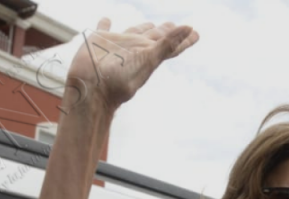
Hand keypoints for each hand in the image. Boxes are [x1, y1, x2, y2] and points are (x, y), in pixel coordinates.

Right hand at [67, 18, 198, 113]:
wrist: (92, 89)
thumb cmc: (121, 79)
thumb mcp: (149, 59)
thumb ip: (167, 44)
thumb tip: (190, 28)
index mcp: (148, 54)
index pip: (171, 45)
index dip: (184, 39)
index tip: (196, 33)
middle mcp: (135, 48)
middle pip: (154, 37)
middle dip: (164, 32)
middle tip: (173, 25)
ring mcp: (117, 45)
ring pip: (132, 32)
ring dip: (140, 27)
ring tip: (149, 24)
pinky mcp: (99, 41)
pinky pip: (102, 29)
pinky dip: (104, 24)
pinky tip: (106, 19)